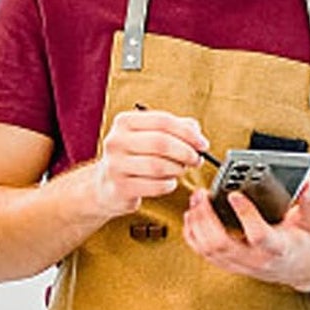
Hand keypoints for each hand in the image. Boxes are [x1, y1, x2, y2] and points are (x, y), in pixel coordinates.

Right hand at [92, 107, 207, 216]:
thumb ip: (175, 128)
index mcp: (124, 122)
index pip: (162, 121)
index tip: (203, 144)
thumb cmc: (135, 156)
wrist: (106, 184)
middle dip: (186, 152)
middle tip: (197, 159)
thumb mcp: (150, 135)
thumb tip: (196, 131)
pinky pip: (154, 186)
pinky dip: (168, 185)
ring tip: (181, 170)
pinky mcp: (120, 187)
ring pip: (158, 166)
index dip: (188, 133)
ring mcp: (115, 165)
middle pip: (161, 143)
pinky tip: (168, 182)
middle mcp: (116, 141)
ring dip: (177, 169)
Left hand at [181, 179, 309, 288]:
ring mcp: (241, 265)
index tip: (234, 195)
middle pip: (222, 244)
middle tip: (202, 195)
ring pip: (209, 250)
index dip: (245, 215)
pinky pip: (204, 254)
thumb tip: (305, 180)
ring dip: (197, 225)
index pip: (258, 235)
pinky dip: (193, 236)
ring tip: (196, 201)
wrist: (300, 266)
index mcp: (278, 247)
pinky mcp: (230, 265)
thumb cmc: (303, 238)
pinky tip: (192, 217)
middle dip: (207, 218)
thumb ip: (308, 199)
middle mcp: (256, 259)